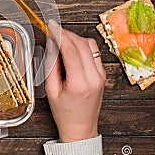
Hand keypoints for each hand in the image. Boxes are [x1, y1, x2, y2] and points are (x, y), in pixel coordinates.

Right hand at [44, 21, 105, 142]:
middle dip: (66, 33)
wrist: (80, 128)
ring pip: (90, 45)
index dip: (59, 34)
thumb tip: (52, 44)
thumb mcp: (51, 90)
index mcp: (80, 83)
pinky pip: (94, 52)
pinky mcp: (103, 74)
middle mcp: (94, 78)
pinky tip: (72, 49)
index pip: (70, 50)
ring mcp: (101, 75)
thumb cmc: (65, 113)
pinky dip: (82, 46)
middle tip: (53, 31)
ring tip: (61, 40)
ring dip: (75, 38)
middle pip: (81, 44)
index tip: (51, 26)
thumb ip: (51, 65)